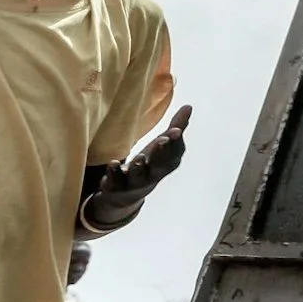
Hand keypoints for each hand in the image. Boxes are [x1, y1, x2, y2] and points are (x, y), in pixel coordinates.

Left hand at [85, 105, 189, 227]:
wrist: (125, 195)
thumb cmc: (148, 164)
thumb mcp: (162, 147)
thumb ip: (175, 128)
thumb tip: (188, 106)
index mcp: (165, 164)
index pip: (174, 154)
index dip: (176, 143)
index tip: (176, 130)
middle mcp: (153, 174)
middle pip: (159, 166)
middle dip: (162, 153)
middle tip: (163, 139)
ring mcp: (134, 182)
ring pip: (139, 177)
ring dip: (139, 168)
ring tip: (139, 158)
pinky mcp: (116, 186)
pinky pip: (115, 181)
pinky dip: (114, 173)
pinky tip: (113, 163)